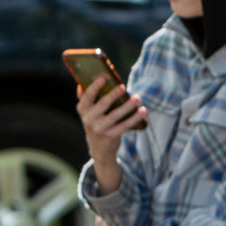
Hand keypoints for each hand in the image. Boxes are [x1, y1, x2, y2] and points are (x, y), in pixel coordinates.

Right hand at [75, 78, 145, 193]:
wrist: (99, 148)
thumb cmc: (97, 121)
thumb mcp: (90, 111)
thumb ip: (88, 96)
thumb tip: (88, 78)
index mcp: (83, 110)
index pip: (87, 96)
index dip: (94, 86)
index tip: (103, 76)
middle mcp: (88, 120)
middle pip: (102, 104)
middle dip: (113, 95)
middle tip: (123, 86)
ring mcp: (99, 129)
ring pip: (115, 115)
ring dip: (128, 106)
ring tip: (137, 98)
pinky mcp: (111, 136)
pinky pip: (125, 125)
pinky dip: (135, 118)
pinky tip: (143, 110)